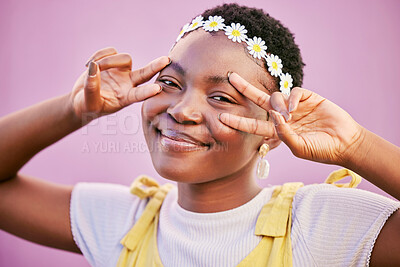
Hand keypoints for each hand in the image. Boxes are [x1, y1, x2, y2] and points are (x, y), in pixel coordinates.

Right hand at [70, 47, 169, 121]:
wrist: (81, 98)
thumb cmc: (87, 106)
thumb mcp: (89, 102)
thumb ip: (92, 88)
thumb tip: (94, 67)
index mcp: (126, 98)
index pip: (140, 94)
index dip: (148, 92)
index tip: (157, 89)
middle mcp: (128, 84)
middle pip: (145, 73)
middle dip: (155, 66)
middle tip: (166, 60)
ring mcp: (122, 72)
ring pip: (124, 58)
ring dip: (107, 60)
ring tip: (91, 67)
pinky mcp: (113, 62)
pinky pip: (111, 51)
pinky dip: (98, 55)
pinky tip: (89, 65)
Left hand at [218, 72, 365, 165]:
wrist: (344, 143)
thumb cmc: (321, 150)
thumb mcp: (299, 148)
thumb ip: (284, 135)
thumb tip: (274, 117)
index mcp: (277, 130)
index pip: (253, 124)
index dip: (238, 120)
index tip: (221, 117)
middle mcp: (283, 116)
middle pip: (258, 100)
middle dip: (244, 88)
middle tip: (230, 77)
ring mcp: (295, 106)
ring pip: (276, 96)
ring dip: (278, 105)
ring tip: (288, 117)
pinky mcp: (309, 97)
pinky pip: (294, 92)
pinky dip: (292, 99)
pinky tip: (295, 108)